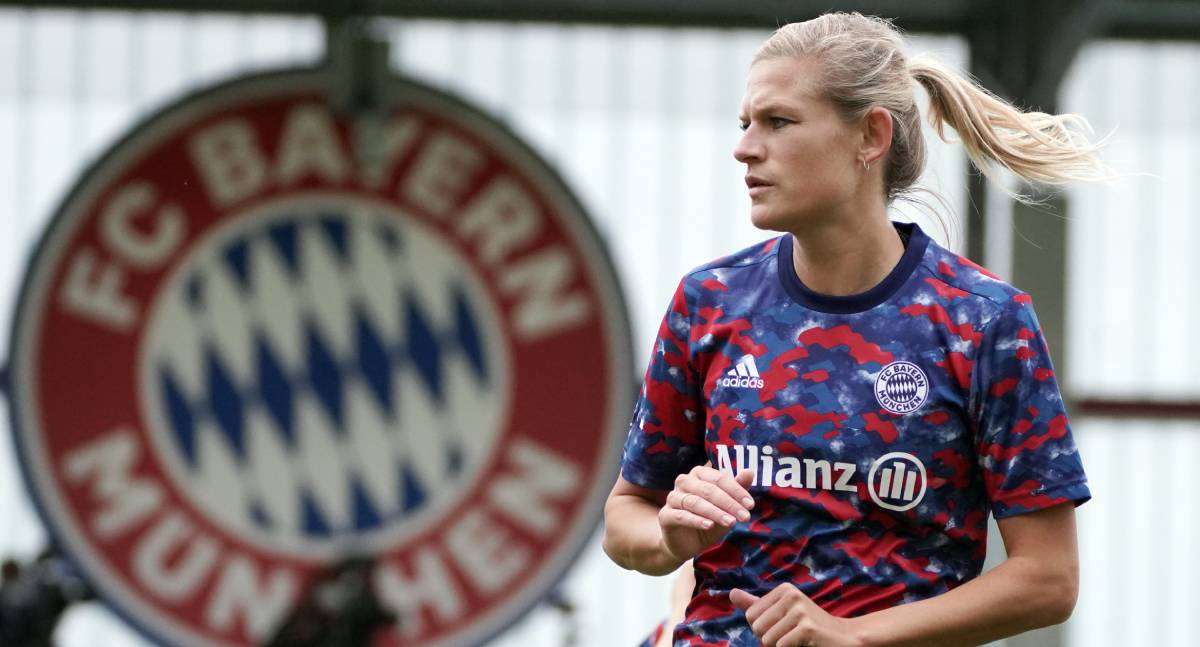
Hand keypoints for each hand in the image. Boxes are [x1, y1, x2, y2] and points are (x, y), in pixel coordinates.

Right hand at [658, 465, 754, 561]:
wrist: (687, 544)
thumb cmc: (709, 520)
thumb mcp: (727, 507)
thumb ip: (737, 489)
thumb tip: (750, 472)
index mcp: (699, 474)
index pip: (719, 478)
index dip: (737, 491)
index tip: (750, 505)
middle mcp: (684, 482)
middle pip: (708, 489)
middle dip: (729, 503)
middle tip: (744, 516)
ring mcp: (672, 498)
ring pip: (694, 502)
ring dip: (715, 512)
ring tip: (731, 522)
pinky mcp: (665, 515)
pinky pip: (681, 515)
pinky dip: (696, 520)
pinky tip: (709, 526)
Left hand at [730, 584, 864, 646]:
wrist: (843, 638)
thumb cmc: (809, 627)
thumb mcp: (782, 613)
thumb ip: (757, 605)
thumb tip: (732, 593)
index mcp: (784, 589)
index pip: (751, 616)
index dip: (763, 629)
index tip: (784, 627)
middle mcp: (791, 595)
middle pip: (757, 627)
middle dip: (770, 639)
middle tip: (791, 636)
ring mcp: (800, 609)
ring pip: (767, 639)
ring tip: (798, 641)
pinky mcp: (807, 626)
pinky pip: (780, 646)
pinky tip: (805, 644)